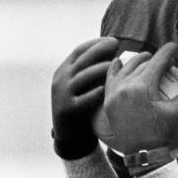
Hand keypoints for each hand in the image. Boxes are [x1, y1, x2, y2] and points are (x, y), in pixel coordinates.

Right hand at [51, 37, 118, 158]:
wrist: (70, 136)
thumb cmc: (84, 106)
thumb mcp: (85, 85)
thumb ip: (95, 70)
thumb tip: (117, 51)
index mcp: (64, 71)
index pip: (80, 51)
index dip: (96, 43)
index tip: (112, 41)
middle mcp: (61, 80)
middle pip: (81, 60)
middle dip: (98, 50)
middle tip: (116, 45)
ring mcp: (63, 95)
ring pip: (82, 77)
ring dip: (99, 68)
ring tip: (115, 64)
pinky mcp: (68, 110)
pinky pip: (83, 100)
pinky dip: (95, 93)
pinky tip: (107, 88)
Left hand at [104, 43, 177, 153]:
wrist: (141, 154)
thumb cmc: (161, 133)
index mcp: (142, 86)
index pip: (157, 61)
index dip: (168, 52)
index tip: (174, 47)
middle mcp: (125, 86)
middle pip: (142, 63)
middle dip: (155, 58)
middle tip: (165, 60)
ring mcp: (114, 92)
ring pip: (126, 67)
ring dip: (138, 62)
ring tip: (147, 60)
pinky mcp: (108, 100)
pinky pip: (110, 77)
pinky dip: (116, 68)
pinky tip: (120, 64)